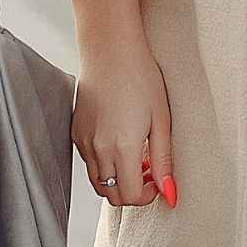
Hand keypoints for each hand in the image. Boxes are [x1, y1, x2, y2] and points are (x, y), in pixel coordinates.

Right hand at [59, 0, 176, 208]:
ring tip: (136, 156)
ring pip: (98, 182)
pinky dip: (105, 165)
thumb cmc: (141, 79)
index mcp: (123, 148)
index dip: (146, 196)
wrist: (111, 51)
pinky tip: (119, 143)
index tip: (157, 182)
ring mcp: (84, 142)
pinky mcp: (76, 132)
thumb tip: (170, 192)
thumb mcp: (161, 120)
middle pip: (112, 195)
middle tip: (150, 172)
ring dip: (118, 179)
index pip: (130, 196)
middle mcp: (99, 149)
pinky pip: (89, 163)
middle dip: (132, 192)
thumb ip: (164, 161)